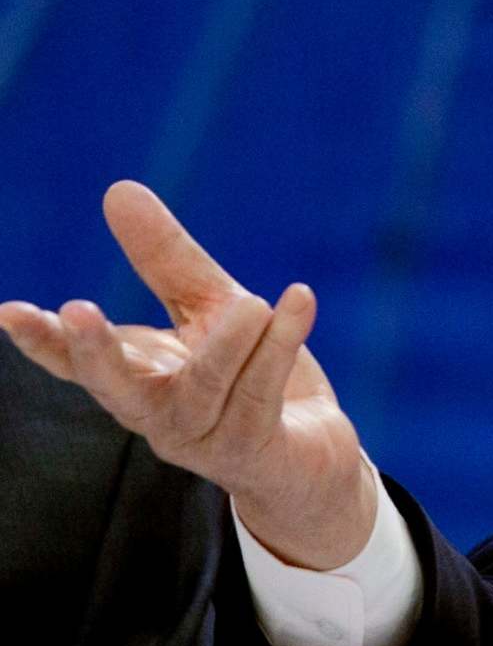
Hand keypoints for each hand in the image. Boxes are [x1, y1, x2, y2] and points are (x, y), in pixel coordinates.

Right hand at [0, 182, 374, 568]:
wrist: (311, 457)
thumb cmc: (251, 376)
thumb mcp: (209, 307)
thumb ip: (165, 258)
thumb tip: (117, 188)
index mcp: (140, 377)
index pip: (80, 363)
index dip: (44, 341)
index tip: (10, 312)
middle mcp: (160, 415)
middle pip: (117, 389)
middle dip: (95, 352)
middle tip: (75, 309)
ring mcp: (205, 439)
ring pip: (206, 386)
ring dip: (227, 342)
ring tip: (252, 303)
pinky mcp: (255, 451)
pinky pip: (262, 393)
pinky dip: (281, 344)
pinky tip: (299, 299)